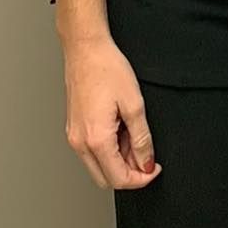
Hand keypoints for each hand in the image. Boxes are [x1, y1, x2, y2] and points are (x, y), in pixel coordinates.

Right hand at [62, 36, 161, 189]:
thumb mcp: (134, 104)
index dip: (141, 178)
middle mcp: (80, 143)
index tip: (154, 168)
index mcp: (96, 139)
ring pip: (98, 167)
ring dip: (119, 160)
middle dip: (129, 173)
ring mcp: (74, 137)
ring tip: (132, 133)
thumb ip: (141, 139)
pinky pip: (92, 152)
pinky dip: (108, 150)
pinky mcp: (73, 129)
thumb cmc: (106, 68)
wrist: (86, 49)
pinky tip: (120, 129)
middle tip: (146, 153)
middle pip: (106, 178)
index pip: (119, 178)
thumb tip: (146, 162)